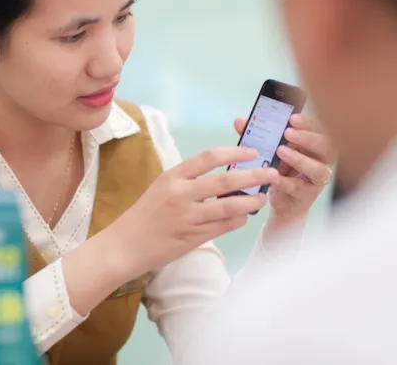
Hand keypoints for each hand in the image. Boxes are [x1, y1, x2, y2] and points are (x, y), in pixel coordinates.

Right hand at [109, 146, 279, 275]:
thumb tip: (226, 175)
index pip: (208, 157)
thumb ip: (190, 180)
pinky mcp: (193, 237)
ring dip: (251, 201)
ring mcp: (188, 217)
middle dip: (253, 175)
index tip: (252, 152)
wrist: (125, 245)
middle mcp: (181, 194)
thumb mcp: (163, 188)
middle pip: (225, 180)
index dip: (234, 152)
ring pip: (229, 205)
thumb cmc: (145, 214)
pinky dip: (238, 220)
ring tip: (263, 198)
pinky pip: (223, 226)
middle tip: (271, 173)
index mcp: (173, 176)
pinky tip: (245, 216)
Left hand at [233, 114, 335, 225]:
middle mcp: (319, 160)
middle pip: (326, 146)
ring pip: (318, 169)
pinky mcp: (307, 196)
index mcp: (312, 145)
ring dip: (300, 159)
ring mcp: (315, 179)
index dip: (308, 123)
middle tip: (287, 133)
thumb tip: (240, 121)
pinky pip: (299, 188)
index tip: (293, 118)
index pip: (318, 129)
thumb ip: (257, 136)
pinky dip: (286, 182)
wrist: (281, 202)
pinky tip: (275, 177)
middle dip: (307, 138)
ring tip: (281, 151)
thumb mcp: (269, 151)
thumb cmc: (279, 171)